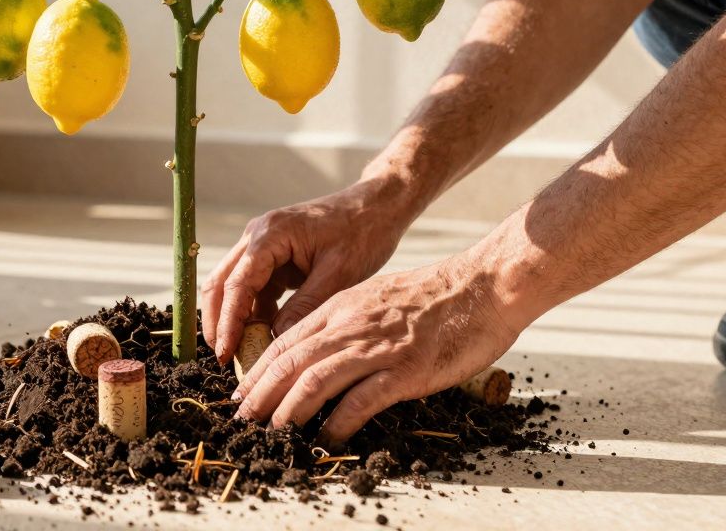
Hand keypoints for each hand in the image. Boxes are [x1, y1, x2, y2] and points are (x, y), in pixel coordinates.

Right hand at [200, 176, 415, 363]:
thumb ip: (305, 306)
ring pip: (232, 287)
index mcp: (270, 235)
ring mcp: (262, 246)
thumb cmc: (363, 232)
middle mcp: (257, 237)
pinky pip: (253, 288)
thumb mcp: (338, 274)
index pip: (236, 285)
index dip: (228, 323)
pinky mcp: (272, 257)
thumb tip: (276, 340)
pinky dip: (253, 313)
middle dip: (218, 323)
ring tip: (242, 354)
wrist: (377, 206)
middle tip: (224, 359)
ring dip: (233, 319)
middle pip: (220, 284)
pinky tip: (262, 336)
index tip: (227, 355)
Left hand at [232, 258, 519, 445]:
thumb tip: (322, 348)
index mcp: (341, 307)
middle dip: (261, 393)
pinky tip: (327, 439)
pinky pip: (360, 401)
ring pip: (315, 380)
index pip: (285, 340)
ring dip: (288, 410)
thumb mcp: (375, 297)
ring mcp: (376, 348)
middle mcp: (350, 326)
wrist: (482, 287)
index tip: (242, 391)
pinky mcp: (404, 370)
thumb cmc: (433, 296)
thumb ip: (346, 320)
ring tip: (274, 431)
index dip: (258, 369)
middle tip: (243, 418)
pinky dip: (338, 423)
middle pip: (290, 362)